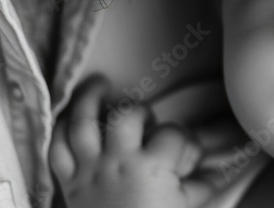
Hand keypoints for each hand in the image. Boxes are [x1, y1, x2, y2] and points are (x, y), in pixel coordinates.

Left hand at [50, 75, 231, 207]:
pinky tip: (69, 118)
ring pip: (82, 123)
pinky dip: (60, 131)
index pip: (173, 135)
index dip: (184, 141)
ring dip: (89, 99)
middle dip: (140, 112)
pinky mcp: (70, 184)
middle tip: (147, 123)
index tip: (188, 156)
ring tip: (99, 84)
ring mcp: (90, 170)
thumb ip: (198, 188)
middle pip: (127, 115)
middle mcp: (118, 162)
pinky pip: (57, 150)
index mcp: (151, 168)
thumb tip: (216, 172)